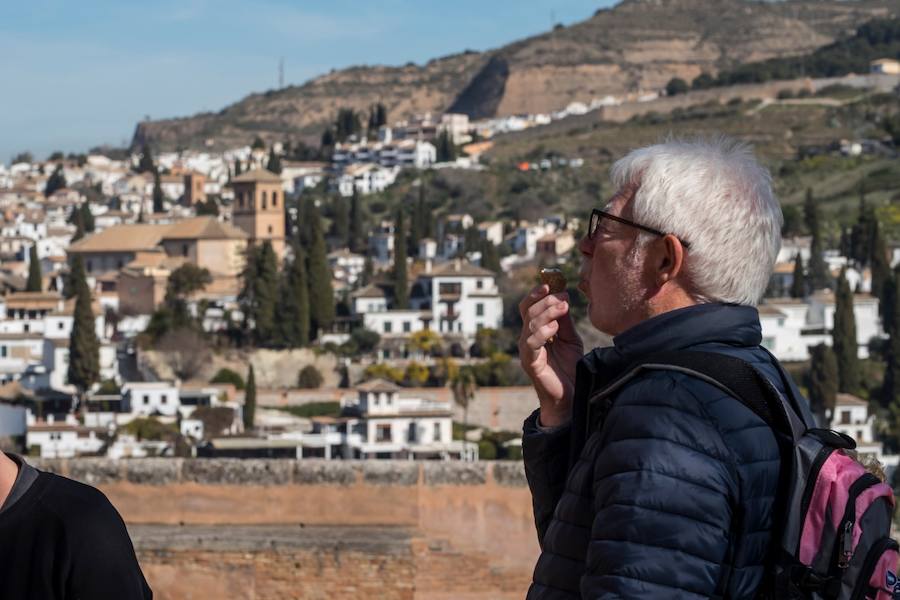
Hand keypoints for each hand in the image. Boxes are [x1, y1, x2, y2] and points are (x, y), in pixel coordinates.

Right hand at [518, 284, 583, 426]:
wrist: (571, 395)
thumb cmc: (568, 367)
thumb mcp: (570, 339)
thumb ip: (564, 321)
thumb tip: (563, 297)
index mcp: (535, 331)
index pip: (528, 307)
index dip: (536, 294)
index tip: (551, 284)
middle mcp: (527, 339)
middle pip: (528, 312)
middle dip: (546, 301)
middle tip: (563, 299)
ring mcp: (527, 351)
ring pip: (529, 324)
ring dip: (547, 313)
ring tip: (563, 308)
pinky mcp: (530, 363)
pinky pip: (531, 344)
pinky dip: (543, 332)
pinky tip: (555, 329)